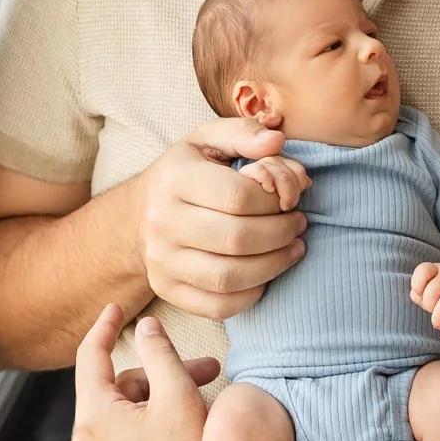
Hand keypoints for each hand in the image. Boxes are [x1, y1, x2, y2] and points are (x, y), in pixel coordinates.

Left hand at [70, 303, 225, 440]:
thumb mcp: (180, 395)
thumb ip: (159, 352)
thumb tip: (144, 327)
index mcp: (94, 422)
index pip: (90, 358)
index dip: (104, 327)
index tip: (115, 309)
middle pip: (116, 393)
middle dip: (158, 375)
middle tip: (207, 370)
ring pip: (121, 425)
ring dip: (156, 407)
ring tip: (202, 406)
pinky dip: (147, 437)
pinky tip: (184, 437)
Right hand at [130, 118, 306, 319]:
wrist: (141, 212)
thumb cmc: (187, 171)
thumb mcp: (209, 139)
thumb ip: (245, 133)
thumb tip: (276, 141)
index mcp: (175, 179)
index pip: (238, 197)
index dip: (275, 200)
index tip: (291, 197)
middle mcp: (162, 222)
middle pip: (237, 239)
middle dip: (281, 234)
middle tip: (298, 224)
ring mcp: (161, 261)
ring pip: (229, 277)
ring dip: (274, 266)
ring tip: (293, 248)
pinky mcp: (167, 290)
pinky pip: (218, 306)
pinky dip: (251, 294)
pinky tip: (266, 274)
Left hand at [411, 259, 439, 337]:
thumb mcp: (430, 288)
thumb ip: (418, 293)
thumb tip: (419, 298)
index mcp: (438, 269)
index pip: (424, 270)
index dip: (417, 285)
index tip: (420, 294)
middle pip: (431, 293)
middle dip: (428, 306)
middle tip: (433, 311)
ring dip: (437, 319)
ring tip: (437, 324)